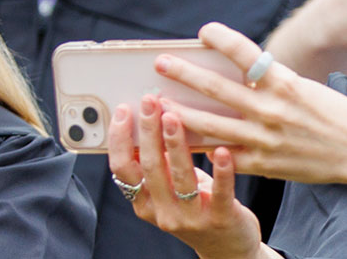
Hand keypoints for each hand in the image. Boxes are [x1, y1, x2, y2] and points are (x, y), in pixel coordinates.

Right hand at [108, 98, 265, 258]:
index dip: (119, 140)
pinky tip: (221, 150)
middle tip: (150, 101)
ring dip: (176, 144)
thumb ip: (160, 165)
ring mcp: (190, 218)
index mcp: (145, 203)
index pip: (122, 169)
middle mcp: (162, 212)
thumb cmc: (198, 208)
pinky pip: (220, 192)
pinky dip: (220, 170)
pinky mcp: (220, 219)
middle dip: (148, 131)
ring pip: (180, 177)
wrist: (227, 249)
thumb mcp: (171, 190)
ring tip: (175, 116)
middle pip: (149, 167)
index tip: (123, 111)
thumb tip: (152, 120)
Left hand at [158, 23, 346, 185]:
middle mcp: (272, 109)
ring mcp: (265, 139)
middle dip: (185, 74)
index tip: (203, 31)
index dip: (222, 40)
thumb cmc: (335, 115)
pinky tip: (182, 143)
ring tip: (158, 104)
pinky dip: (203, 150)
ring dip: (181, 113)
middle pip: (218, 89)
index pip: (247, 54)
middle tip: (160, 63)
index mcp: (285, 84)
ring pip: (211, 125)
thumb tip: (239, 76)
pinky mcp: (263, 164)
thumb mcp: (306, 88)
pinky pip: (224, 156)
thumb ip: (272, 84)